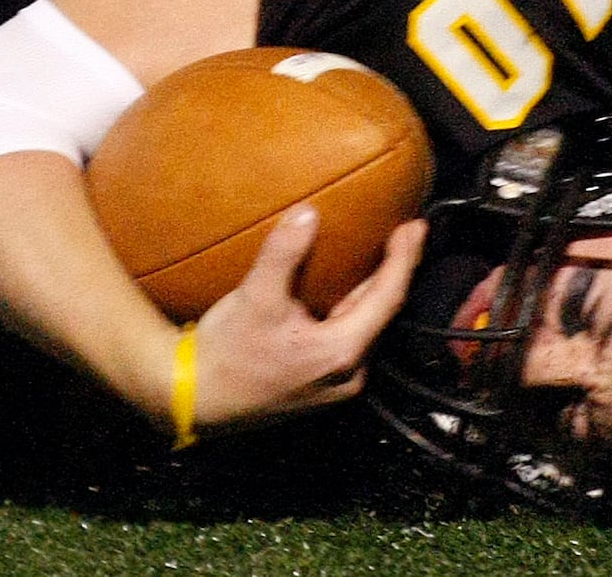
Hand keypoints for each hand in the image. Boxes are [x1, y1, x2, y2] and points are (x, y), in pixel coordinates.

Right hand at [189, 207, 425, 432]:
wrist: (196, 399)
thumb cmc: (228, 353)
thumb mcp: (255, 298)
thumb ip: (284, 253)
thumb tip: (309, 212)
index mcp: (341, 353)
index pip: (387, 299)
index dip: (404, 260)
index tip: (415, 226)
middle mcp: (347, 373)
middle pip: (381, 313)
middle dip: (394, 270)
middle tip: (405, 231)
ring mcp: (334, 381)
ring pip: (365, 325)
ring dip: (374, 288)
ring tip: (382, 253)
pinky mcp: (318, 380)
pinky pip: (349, 334)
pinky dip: (354, 304)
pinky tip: (346, 286)